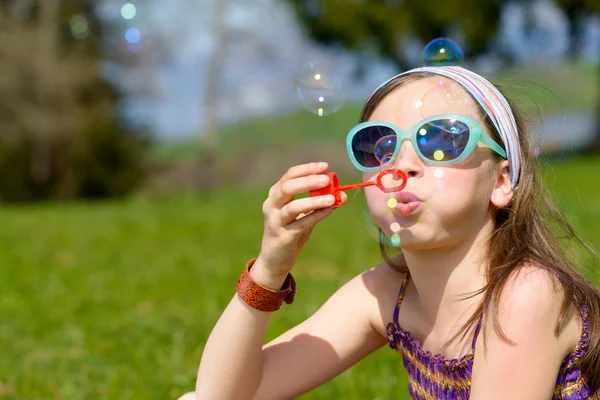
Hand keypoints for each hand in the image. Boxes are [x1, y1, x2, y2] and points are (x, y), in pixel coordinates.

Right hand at [254, 162, 346, 281]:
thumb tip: (341, 194)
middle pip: (288, 188)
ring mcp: (276, 221)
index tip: (325, 166)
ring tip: (332, 198)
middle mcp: (271, 205)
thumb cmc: (290, 230)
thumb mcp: (302, 214)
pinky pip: (302, 224)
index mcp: (275, 195)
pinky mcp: (283, 237)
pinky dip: (317, 215)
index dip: (307, 169)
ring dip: (314, 200)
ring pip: (293, 207)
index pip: (289, 175)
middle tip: (327, 179)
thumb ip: (318, 202)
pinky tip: (330, 210)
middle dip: (308, 181)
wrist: (275, 258)